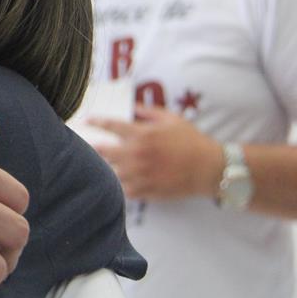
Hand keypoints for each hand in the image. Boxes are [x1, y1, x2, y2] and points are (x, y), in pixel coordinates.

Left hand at [90, 104, 222, 200]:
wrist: (210, 168)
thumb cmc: (192, 141)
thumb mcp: (172, 119)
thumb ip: (149, 112)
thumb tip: (133, 107)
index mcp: (142, 134)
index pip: (111, 126)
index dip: (96, 121)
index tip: (87, 120)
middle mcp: (137, 154)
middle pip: (103, 151)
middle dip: (93, 147)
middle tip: (87, 145)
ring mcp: (140, 174)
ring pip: (111, 172)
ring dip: (106, 167)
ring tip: (100, 165)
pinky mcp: (146, 190)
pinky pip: (123, 189)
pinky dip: (119, 185)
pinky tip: (117, 181)